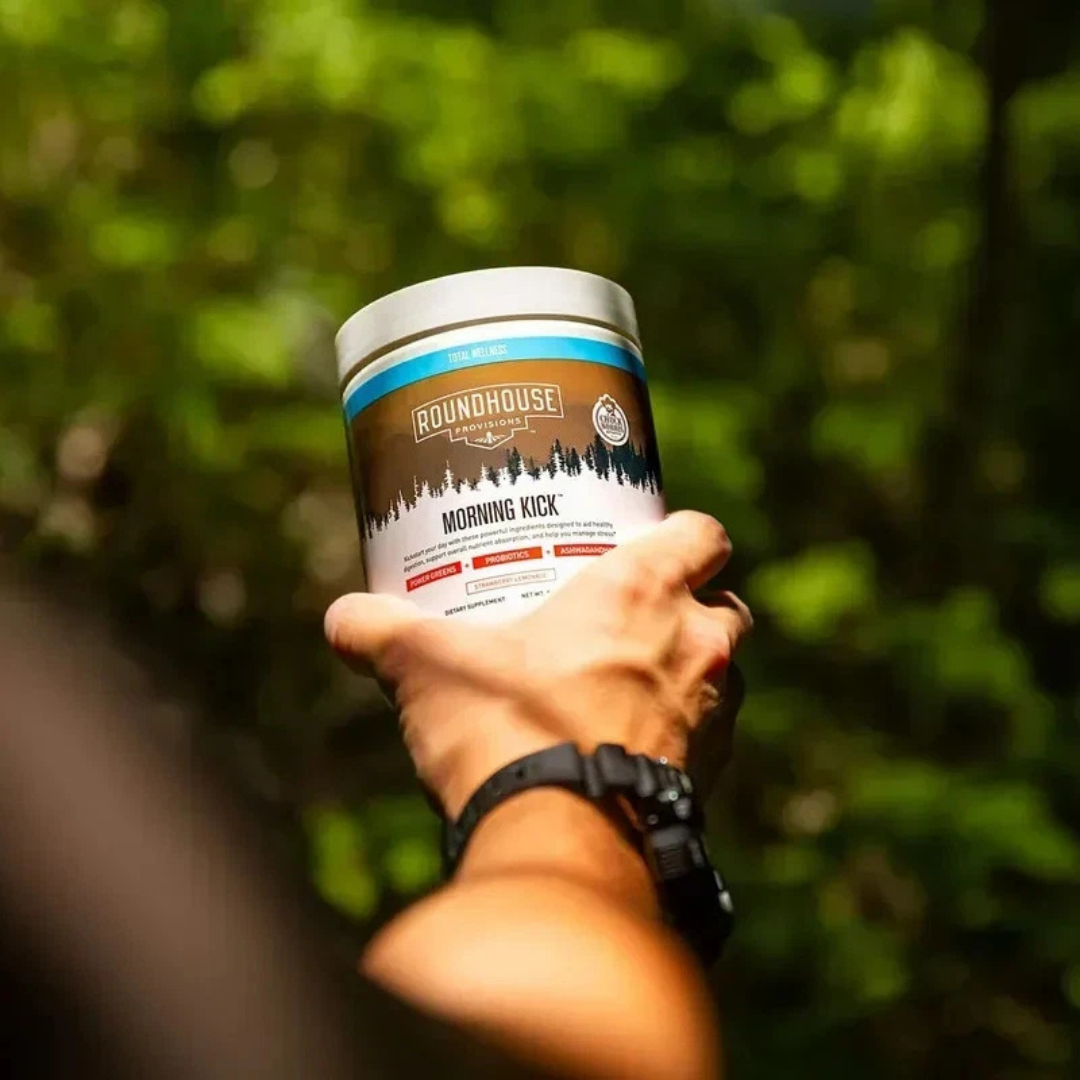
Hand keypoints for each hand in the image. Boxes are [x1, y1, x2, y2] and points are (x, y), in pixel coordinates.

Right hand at [325, 512, 751, 818]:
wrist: (561, 846)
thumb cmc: (507, 730)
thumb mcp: (429, 667)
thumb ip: (382, 631)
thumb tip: (341, 618)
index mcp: (641, 592)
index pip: (704, 535)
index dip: (684, 534)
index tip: (651, 544)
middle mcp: (695, 644)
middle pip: (726, 604)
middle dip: (692, 608)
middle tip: (633, 620)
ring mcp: (713, 713)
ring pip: (725, 672)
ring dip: (691, 672)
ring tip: (629, 687)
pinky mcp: (713, 778)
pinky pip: (712, 740)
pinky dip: (684, 737)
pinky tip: (629, 748)